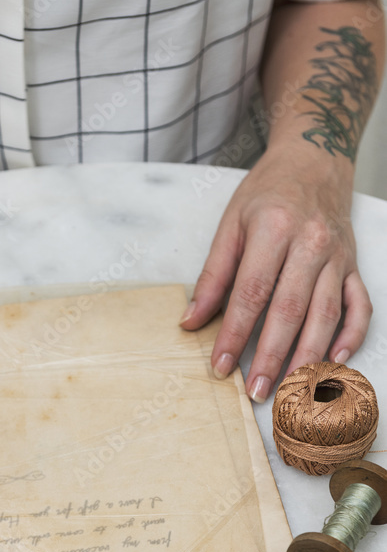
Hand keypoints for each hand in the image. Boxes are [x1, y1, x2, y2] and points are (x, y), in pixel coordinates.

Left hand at [180, 144, 371, 401]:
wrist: (315, 160)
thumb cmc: (268, 194)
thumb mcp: (231, 224)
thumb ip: (212, 275)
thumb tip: (191, 321)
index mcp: (274, 230)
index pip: (251, 292)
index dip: (235, 333)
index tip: (220, 365)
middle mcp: (311, 244)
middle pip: (290, 310)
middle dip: (271, 356)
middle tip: (256, 391)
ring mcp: (337, 257)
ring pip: (326, 315)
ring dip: (308, 357)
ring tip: (291, 390)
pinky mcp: (354, 266)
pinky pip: (360, 306)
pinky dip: (351, 336)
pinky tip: (335, 360)